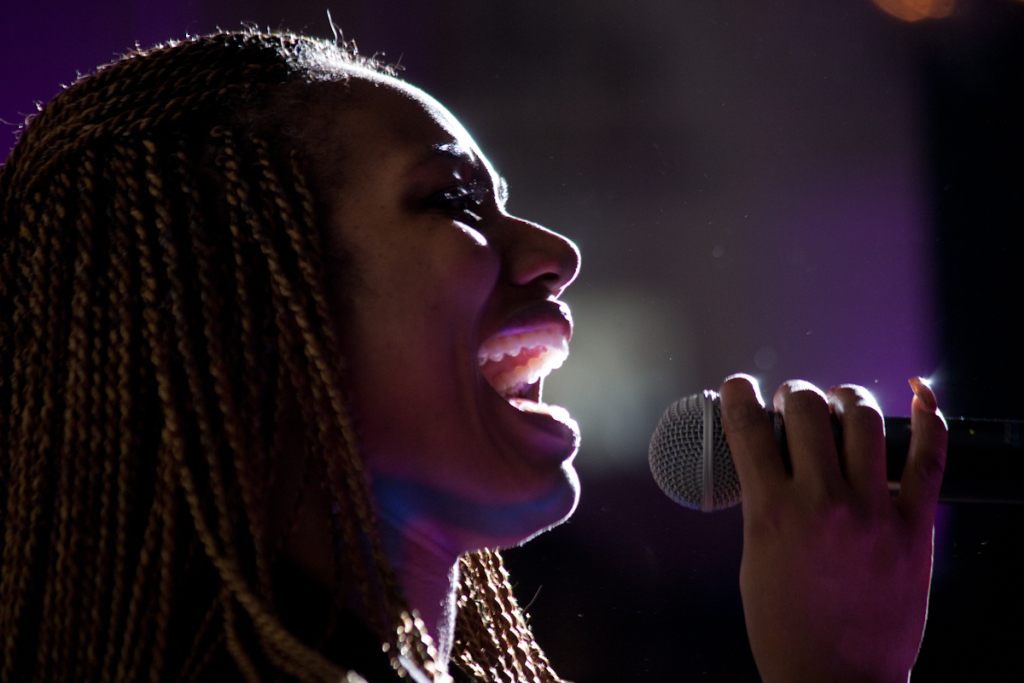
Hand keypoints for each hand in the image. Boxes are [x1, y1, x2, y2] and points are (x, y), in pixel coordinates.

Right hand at [720, 376, 946, 682]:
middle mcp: (823, 503)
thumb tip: (765, 458)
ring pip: (863, 417)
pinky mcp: (916, 526)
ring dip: (845, 399)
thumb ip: (762, 502)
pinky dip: (927, 417)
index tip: (741, 389)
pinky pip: (929, 455)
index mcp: (772, 511)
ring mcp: (874, 512)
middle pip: (805, 407)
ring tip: (840, 406)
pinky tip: (918, 396)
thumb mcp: (753, 557)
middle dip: (793, 395)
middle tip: (792, 406)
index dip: (739, 393)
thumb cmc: (786, 627)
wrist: (837, 682)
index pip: (747, 425)